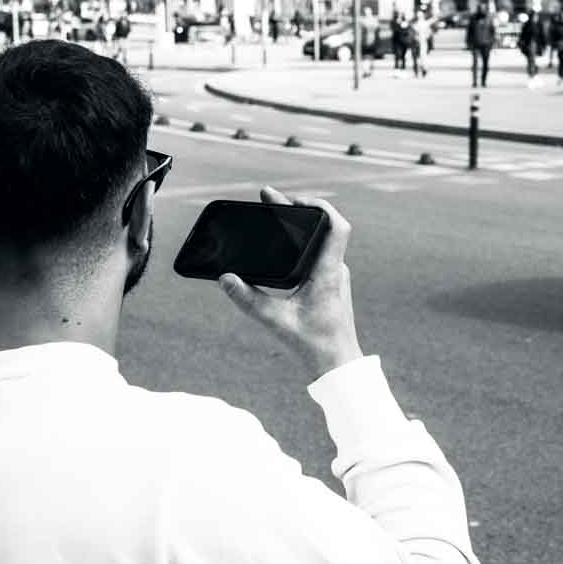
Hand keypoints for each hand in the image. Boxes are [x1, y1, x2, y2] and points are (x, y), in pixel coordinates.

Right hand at [218, 187, 363, 377]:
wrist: (338, 364)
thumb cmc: (314, 344)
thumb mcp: (276, 321)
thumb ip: (248, 301)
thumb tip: (224, 279)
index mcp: (328, 272)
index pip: (337, 226)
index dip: (320, 206)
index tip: (294, 201)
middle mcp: (335, 269)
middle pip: (324, 227)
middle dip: (297, 209)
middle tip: (270, 199)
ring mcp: (335, 276)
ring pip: (322, 240)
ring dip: (302, 225)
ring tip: (277, 215)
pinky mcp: (331, 284)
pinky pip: (320, 253)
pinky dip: (304, 242)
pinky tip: (286, 244)